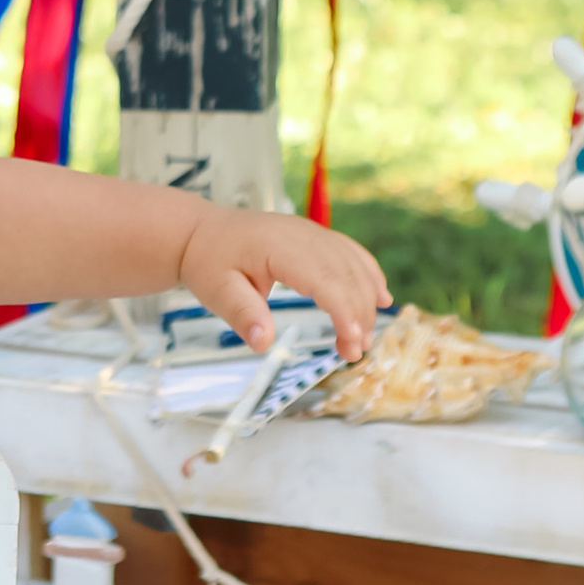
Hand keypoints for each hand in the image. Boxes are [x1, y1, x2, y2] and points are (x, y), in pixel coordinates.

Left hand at [179, 207, 386, 360]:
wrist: (202, 231)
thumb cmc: (209, 261)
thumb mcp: (215, 290)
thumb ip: (241, 314)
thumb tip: (262, 343)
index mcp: (278, 245)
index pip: (322, 278)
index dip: (342, 309)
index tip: (351, 340)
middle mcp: (303, 234)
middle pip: (345, 274)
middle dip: (357, 315)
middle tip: (354, 353)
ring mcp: (312, 232)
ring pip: (353, 265)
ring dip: (365, 302)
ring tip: (363, 339)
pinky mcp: (315, 237)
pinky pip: (351, 253)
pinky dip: (369, 275)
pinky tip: (381, 298)